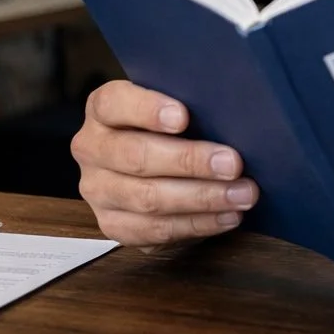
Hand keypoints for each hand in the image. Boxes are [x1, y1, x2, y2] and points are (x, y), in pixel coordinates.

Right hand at [72, 80, 258, 250]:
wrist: (149, 166)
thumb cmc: (170, 129)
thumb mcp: (172, 105)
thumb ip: (189, 105)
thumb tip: (233, 115)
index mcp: (102, 109)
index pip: (114, 103)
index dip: (147, 109)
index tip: (183, 117)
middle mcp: (92, 148)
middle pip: (136, 156)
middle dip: (189, 161)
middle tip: (232, 164)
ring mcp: (98, 190)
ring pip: (147, 198)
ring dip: (201, 198)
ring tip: (241, 194)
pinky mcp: (112, 225)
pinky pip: (155, 230)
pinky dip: (196, 224)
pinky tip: (227, 217)